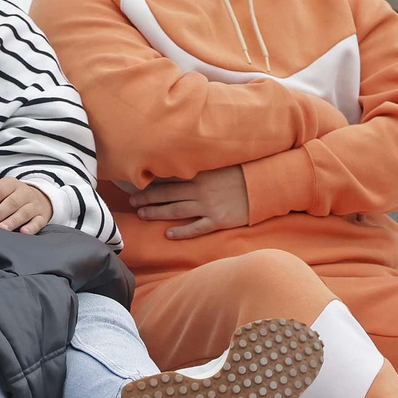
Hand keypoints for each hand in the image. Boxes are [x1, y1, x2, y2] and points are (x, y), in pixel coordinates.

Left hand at [0, 177, 54, 233]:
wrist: (38, 197)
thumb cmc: (11, 197)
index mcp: (10, 184)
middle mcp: (24, 192)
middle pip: (11, 202)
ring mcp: (34, 205)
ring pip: (24, 212)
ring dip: (13, 220)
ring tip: (3, 228)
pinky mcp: (42, 216)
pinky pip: (38, 222)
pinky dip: (31, 227)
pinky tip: (24, 232)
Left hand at [129, 165, 249, 239]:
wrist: (266, 185)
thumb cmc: (243, 172)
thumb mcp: (219, 164)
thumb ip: (200, 165)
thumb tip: (180, 163)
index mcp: (199, 174)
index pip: (169, 179)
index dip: (151, 183)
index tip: (135, 184)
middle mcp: (200, 190)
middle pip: (167, 195)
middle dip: (147, 198)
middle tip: (131, 202)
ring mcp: (209, 206)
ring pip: (176, 211)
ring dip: (157, 213)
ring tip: (142, 215)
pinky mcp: (219, 220)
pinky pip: (196, 228)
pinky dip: (182, 232)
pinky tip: (168, 234)